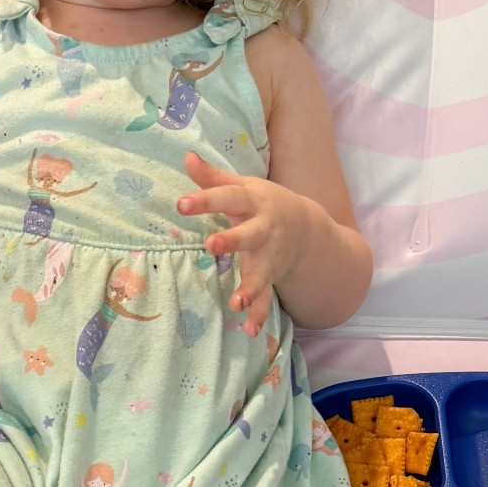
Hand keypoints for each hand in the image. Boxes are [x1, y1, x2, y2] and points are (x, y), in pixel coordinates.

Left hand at [176, 149, 305, 338]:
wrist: (306, 227)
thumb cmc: (262, 203)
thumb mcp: (242, 186)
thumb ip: (212, 177)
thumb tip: (186, 155)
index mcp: (253, 203)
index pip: (226, 197)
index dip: (205, 200)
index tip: (180, 203)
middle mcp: (264, 230)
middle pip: (248, 235)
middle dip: (232, 240)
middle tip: (211, 245)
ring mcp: (270, 256)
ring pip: (262, 273)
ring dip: (251, 288)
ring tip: (237, 303)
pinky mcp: (272, 277)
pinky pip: (267, 299)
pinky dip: (260, 315)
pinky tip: (250, 331)